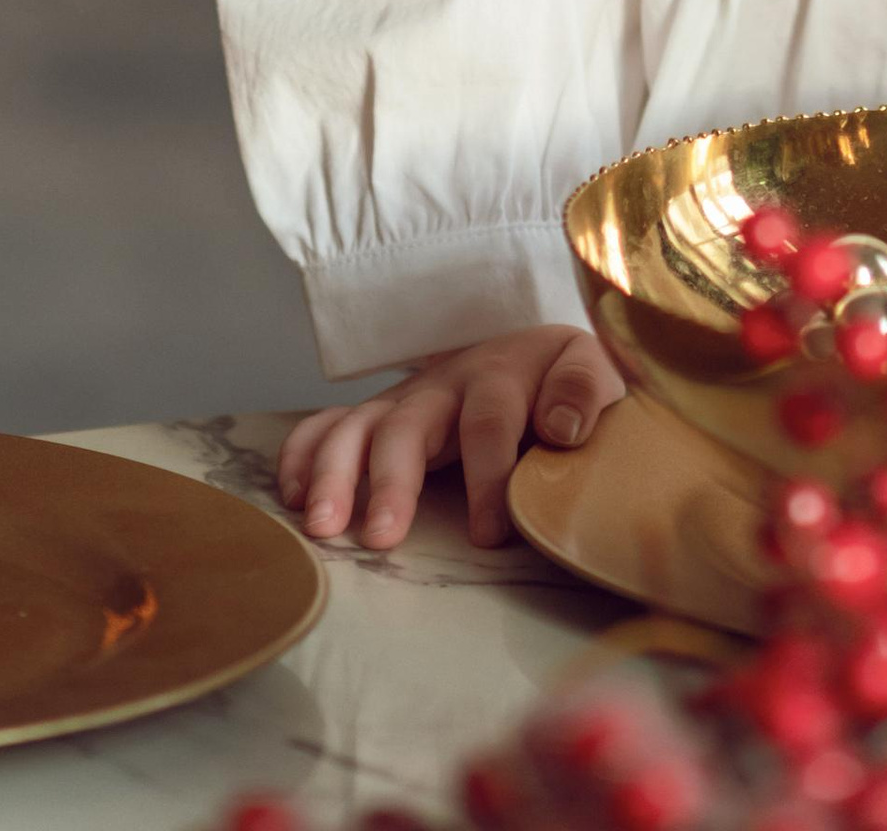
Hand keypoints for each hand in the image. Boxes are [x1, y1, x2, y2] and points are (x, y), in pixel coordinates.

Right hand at [276, 325, 625, 549]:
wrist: (535, 349)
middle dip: (392, 481)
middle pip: (408, 424)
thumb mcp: (595, 373)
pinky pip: (329, 423)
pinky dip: (303, 453)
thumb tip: (562, 426)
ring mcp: (405, 398)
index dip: (487, 478)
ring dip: (335, 473)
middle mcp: (445, 383)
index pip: (488, 422)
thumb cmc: (565, 380)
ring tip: (323, 526)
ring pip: (357, 425)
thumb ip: (585, 391)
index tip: (489, 535)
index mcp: (502, 375)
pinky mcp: (381, 414)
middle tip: (381, 538)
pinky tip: (292, 497)